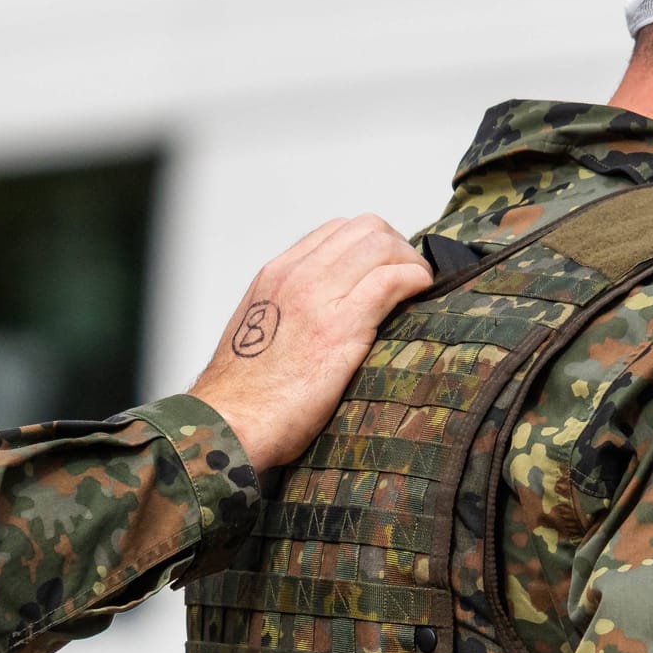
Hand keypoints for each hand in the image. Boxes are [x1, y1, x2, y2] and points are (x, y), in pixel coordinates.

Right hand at [188, 215, 432, 471]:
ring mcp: (317, 297)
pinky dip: (416, 280)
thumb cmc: (247, 394)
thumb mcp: (263, 330)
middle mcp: (296, 276)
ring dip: (412, 262)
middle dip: (398, 247)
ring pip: (381, 246)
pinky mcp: (341, 326)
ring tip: (421, 288)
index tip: (389, 268)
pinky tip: (422, 295)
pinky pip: (391, 280)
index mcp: (276, 274)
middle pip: (366, 228)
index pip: (336, 231)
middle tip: (412, 277)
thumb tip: (334, 311)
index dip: (373, 243)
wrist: (229, 423)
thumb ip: (294, 310)